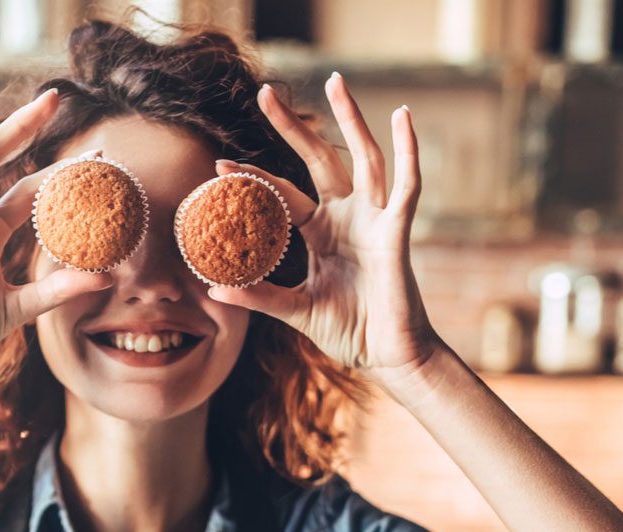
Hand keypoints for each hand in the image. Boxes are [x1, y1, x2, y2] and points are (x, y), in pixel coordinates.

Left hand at [208, 74, 442, 384]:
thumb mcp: (295, 310)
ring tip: (335, 82)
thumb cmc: (349, 331)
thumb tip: (213, 288)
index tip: (218, 166)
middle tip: (264, 93)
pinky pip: (405, 185)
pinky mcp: (396, 231)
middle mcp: (347, 218)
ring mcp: (373, 220)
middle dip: (293, 127)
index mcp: (320, 233)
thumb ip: (259, 296)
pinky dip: (408, 151)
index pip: (282, 195)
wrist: (388, 357)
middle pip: (319, 159)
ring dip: (351, 119)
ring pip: (363, 157)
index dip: (253, 179)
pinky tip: (403, 117)